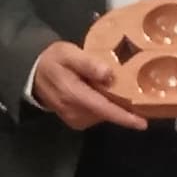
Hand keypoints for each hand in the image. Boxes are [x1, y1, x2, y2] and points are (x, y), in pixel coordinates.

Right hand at [28, 42, 147, 131]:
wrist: (34, 73)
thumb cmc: (53, 60)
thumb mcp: (68, 53)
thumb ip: (88, 64)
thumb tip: (109, 75)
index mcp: (74, 95)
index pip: (104, 109)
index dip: (124, 117)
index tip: (143, 123)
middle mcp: (74, 112)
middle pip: (107, 112)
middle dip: (123, 105)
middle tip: (135, 90)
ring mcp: (74, 119)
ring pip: (103, 115)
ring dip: (113, 104)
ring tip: (117, 88)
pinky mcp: (75, 121)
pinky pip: (96, 115)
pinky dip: (103, 106)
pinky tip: (103, 93)